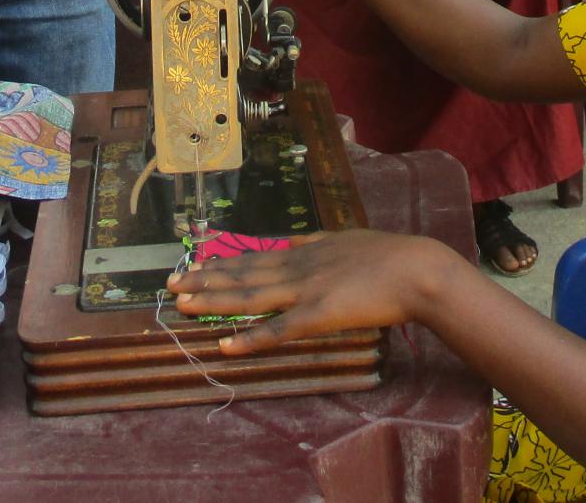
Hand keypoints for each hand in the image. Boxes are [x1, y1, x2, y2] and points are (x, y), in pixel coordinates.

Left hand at [168, 229, 461, 355]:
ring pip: (250, 297)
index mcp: (305, 252)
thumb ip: (319, 243)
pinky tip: (225, 345)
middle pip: (242, 275)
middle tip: (169, 284)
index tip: (192, 264)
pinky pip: (278, 330)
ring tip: (182, 304)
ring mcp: (305, 291)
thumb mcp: (346, 239)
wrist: (416, 269)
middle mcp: (297, 268)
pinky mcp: (319, 315)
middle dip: (204, 280)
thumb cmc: (389, 257)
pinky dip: (250, 338)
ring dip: (214, 301)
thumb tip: (297, 241)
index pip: (253, 257)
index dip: (220, 263)